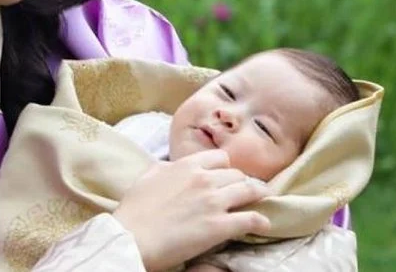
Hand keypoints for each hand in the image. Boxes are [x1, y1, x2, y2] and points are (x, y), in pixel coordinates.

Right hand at [112, 149, 269, 271]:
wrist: (131, 237)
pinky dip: (260, 221)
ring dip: (258, 195)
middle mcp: (206, 179)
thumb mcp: (149, 176)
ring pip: (248, 191)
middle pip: (237, 174)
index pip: (221, 158)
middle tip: (246, 190)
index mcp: (189, 165)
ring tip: (264, 198)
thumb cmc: (135, 209)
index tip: (227, 176)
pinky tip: (264, 224)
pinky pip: (249, 219)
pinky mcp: (219, 226)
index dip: (226, 168)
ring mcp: (215, 202)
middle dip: (242, 182)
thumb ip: (167, 167)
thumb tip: (174, 167)